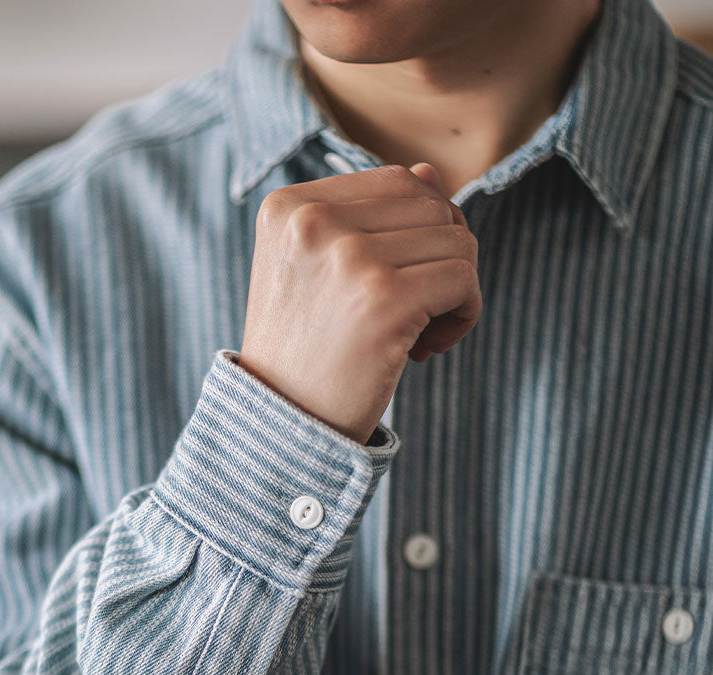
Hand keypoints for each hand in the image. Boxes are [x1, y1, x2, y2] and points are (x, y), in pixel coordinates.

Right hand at [239, 162, 480, 443]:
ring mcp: (348, 256)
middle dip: (440, 258)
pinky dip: (463, 315)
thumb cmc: (305, 355)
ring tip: (419, 335)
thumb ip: (368, 220)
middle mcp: (312, 221)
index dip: (417, 233)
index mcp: (288, 206)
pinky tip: (427, 348)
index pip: (397, 183)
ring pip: (456, 239)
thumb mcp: (317, 275)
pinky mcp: (383, 297)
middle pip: (431, 205)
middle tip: (415, 314)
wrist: (282, 429)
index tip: (391, 288)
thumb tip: (432, 174)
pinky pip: (464, 279)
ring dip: (455, 290)